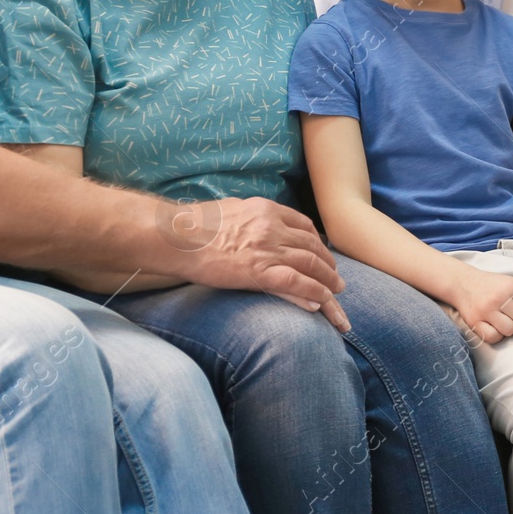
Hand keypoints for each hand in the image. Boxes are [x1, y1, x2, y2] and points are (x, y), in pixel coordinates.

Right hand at [170, 197, 350, 330]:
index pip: (303, 225)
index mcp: (265, 210)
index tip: (322, 254)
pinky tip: (321, 304)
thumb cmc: (194, 224)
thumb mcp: (230, 209)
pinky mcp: (258, 272)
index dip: (317, 242)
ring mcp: (266, 249)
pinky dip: (313, 293)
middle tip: (337, 277)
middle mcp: (271, 227)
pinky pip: (295, 283)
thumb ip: (250, 215)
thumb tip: (254, 218)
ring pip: (310, 265)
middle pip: (312, 246)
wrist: (175, 236)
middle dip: (328, 264)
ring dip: (328, 280)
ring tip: (337, 292)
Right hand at [452, 268, 512, 344]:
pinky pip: (494, 337)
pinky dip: (497, 335)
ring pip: (510, 330)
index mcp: (511, 286)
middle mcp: (499, 298)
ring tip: (507, 321)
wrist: (463, 284)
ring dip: (511, 329)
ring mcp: (486, 311)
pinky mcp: (475, 322)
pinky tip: (496, 327)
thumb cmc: (495, 285)